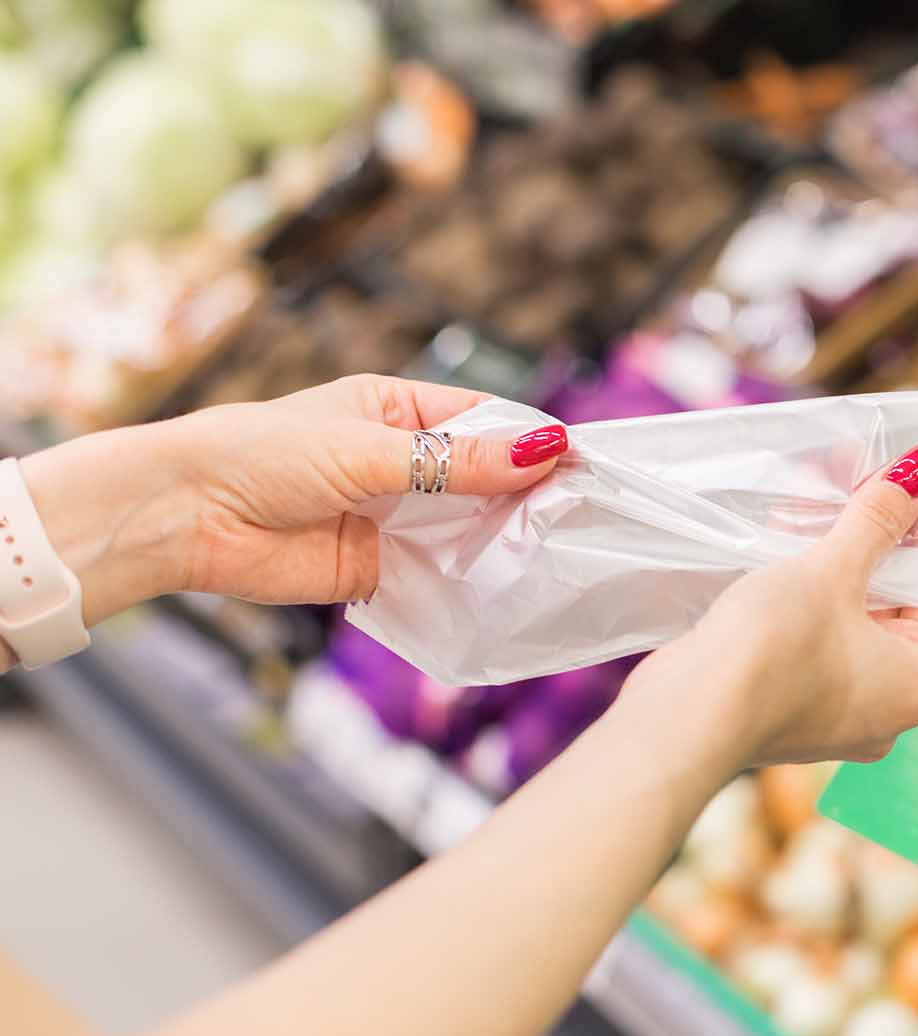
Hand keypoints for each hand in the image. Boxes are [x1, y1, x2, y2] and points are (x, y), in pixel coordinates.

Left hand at [18, 375, 569, 619]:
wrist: (183, 518)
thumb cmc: (261, 454)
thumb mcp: (368, 449)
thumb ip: (457, 461)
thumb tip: (545, 450)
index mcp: (398, 411)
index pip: (486, 420)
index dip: (532, 440)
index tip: (582, 464)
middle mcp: (403, 463)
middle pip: (486, 477)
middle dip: (526, 495)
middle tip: (579, 517)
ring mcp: (395, 518)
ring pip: (468, 527)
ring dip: (502, 539)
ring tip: (554, 554)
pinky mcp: (381, 570)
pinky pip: (440, 575)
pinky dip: (470, 583)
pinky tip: (506, 589)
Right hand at [644, 443, 917, 766]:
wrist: (684, 718)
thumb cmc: (770, 653)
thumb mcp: (832, 570)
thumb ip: (879, 519)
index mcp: (916, 686)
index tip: (899, 496)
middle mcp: (885, 710)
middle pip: (896, 607)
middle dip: (871, 543)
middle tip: (855, 487)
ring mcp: (835, 716)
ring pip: (850, 621)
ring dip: (834, 563)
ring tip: (810, 503)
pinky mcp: (790, 710)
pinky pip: (815, 642)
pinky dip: (806, 597)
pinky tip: (780, 546)